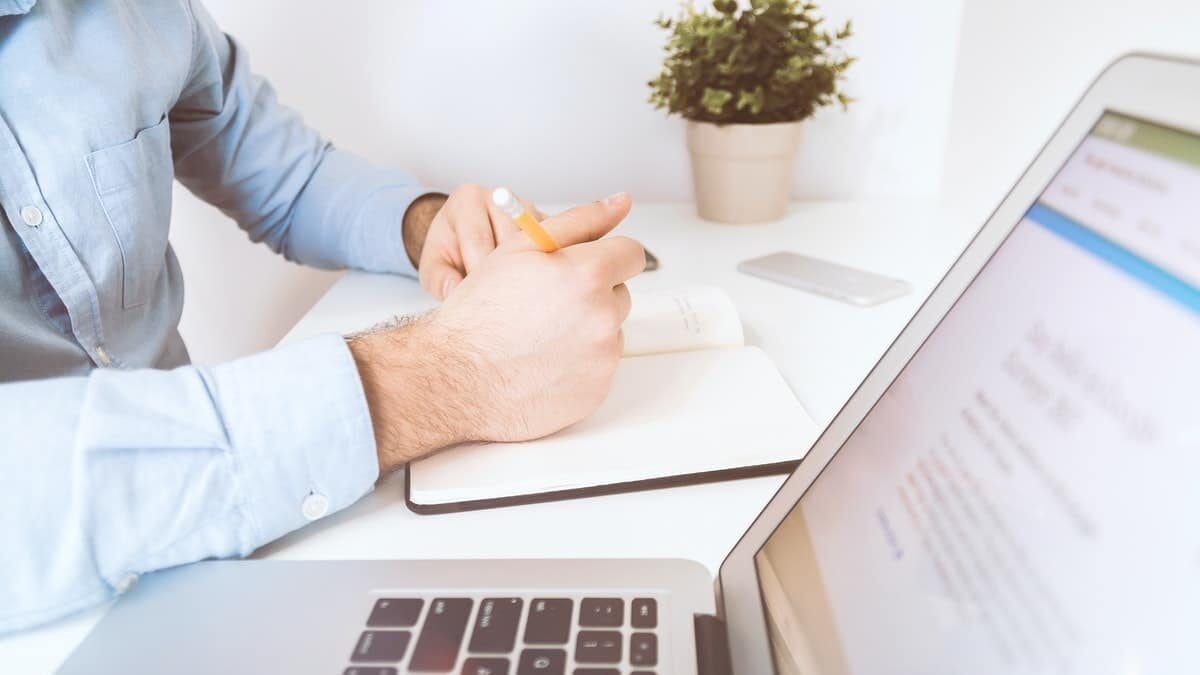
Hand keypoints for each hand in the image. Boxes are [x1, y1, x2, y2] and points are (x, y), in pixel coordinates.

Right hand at [351, 192, 642, 471]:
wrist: (456, 377)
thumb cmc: (481, 311)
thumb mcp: (522, 248)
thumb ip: (580, 220)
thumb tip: (621, 201)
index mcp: (589, 274)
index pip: (631, 254)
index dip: (605, 257)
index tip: (584, 267)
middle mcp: (603, 317)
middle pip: (620, 294)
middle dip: (592, 294)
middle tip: (546, 304)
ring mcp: (602, 358)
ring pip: (609, 332)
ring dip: (585, 329)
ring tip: (539, 336)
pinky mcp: (597, 391)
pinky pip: (599, 368)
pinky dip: (578, 364)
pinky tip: (542, 363)